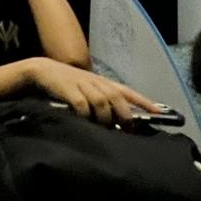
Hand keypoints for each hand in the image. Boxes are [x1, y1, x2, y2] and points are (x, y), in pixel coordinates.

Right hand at [25, 57, 160, 125]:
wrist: (42, 71)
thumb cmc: (69, 84)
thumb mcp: (88, 89)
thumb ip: (104, 101)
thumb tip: (120, 121)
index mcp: (103, 82)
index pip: (128, 91)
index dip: (143, 101)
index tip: (158, 112)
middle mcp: (96, 82)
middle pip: (117, 97)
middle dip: (124, 114)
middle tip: (127, 128)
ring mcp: (82, 85)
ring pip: (102, 102)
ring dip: (105, 117)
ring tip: (105, 128)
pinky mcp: (68, 90)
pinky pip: (81, 105)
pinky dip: (86, 115)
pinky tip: (85, 121)